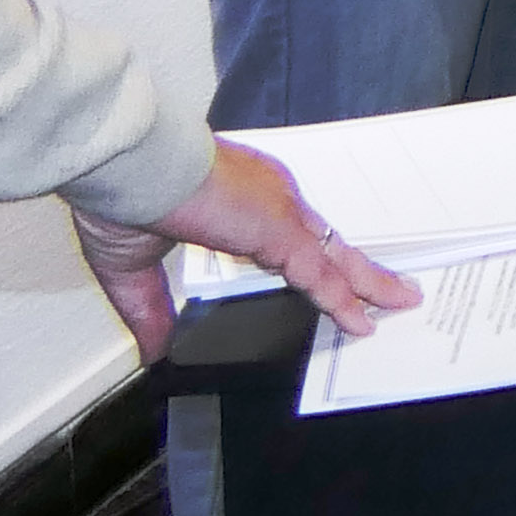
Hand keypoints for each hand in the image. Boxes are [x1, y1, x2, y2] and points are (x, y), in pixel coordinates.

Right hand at [70, 140, 418, 363]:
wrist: (124, 165)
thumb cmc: (119, 195)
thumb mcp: (132, 269)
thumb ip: (150, 310)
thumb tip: (154, 350)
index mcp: (238, 201)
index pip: (287, 235)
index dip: (310, 258)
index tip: (325, 276)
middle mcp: (268, 200)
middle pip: (323, 242)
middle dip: (354, 269)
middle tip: (385, 291)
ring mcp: (278, 212)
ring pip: (332, 256)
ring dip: (364, 283)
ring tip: (396, 302)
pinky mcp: (278, 230)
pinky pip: (319, 272)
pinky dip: (342, 298)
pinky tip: (361, 320)